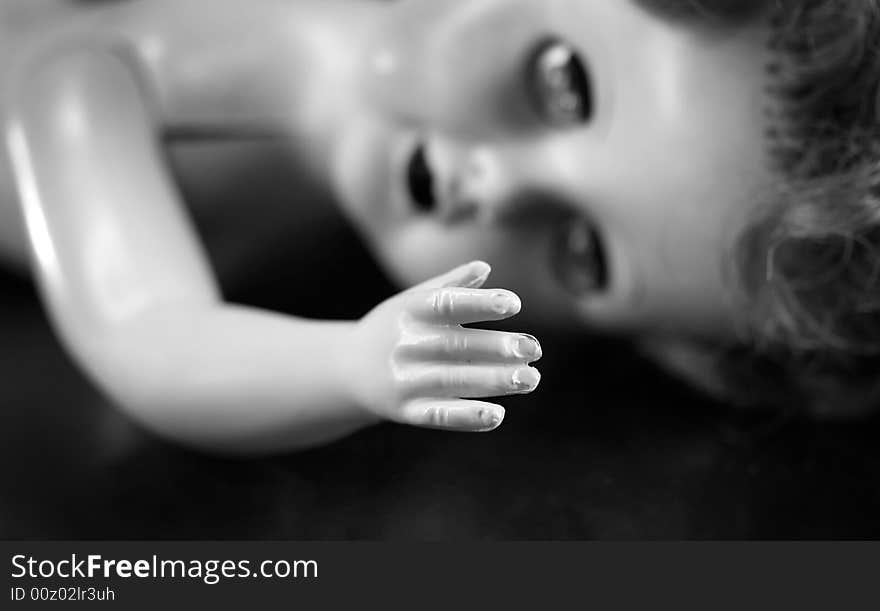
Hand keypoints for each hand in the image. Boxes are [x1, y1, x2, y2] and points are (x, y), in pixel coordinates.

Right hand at [341, 261, 541, 431]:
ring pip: (454, 382)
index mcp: (409, 311)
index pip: (447, 304)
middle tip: (534, 348)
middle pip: (456, 346)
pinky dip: (467, 417)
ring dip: (494, 381)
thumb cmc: (394, 326)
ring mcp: (404, 380)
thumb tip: (484, 266)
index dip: (480, 303)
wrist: (347, 369)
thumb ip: (450, 284)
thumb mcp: (413, 299)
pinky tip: (498, 415)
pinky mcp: (405, 411)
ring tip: (531, 378)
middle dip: (498, 348)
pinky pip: (439, 416)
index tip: (514, 304)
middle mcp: (405, 345)